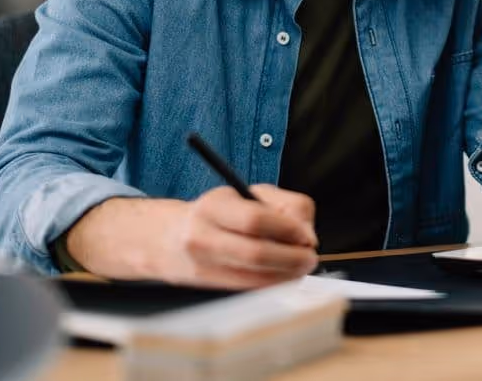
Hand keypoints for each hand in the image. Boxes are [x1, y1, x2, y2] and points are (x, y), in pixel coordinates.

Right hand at [161, 185, 318, 288]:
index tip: (307, 235)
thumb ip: (286, 205)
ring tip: (301, 266)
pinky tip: (284, 275)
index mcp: (214, 206)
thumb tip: (307, 236)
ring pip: (255, 278)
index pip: (255, 219)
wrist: (170, 238)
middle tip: (310, 257)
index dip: (287, 229)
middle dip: (292, 258)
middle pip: (256, 254)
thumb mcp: (249, 193)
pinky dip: (273, 284)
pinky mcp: (209, 287)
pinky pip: (249, 289)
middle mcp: (203, 236)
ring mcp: (203, 266)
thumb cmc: (220, 212)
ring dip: (287, 275)